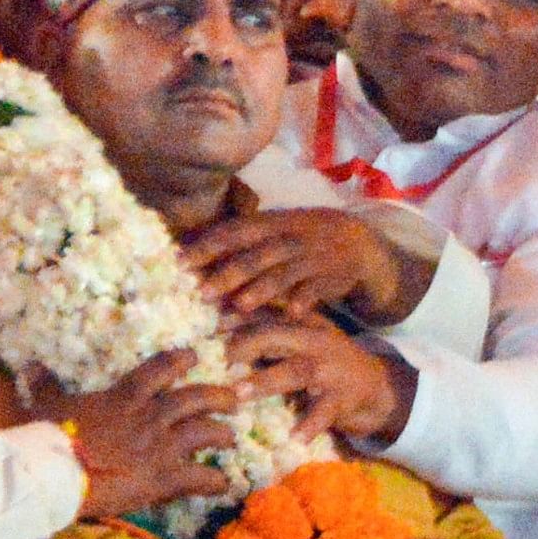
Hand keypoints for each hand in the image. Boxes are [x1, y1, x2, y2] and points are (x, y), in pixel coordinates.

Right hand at [34, 350, 246, 521]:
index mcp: (125, 396)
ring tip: (231, 437)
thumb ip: (46, 385)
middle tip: (233, 398)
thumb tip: (31, 365)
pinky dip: (215, 481)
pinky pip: (200, 478)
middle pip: (196, 398)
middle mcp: (151, 416)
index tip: (195, 357)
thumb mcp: (46, 404)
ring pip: (206, 432)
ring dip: (223, 434)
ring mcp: (161, 447)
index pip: (161, 368)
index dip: (181, 360)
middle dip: (219, 396)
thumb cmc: (49, 436)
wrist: (56, 471)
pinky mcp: (164, 478)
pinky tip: (224, 484)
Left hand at [183, 207, 422, 323]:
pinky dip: (305, 301)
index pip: (234, 232)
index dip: (207, 246)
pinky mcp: (331, 278)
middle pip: (255, 256)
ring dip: (261, 290)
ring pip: (283, 274)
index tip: (179, 263)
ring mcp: (312, 258)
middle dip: (228, 274)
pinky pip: (316, 290)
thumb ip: (241, 243)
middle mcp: (290, 238)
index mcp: (271, 223)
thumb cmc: (302, 239)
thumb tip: (192, 254)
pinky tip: (292, 314)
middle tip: (202, 293)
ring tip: (240, 306)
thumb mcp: (276, 230)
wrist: (358, 242)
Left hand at [226, 315, 413, 443]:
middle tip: (219, 360)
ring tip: (239, 394)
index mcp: (301, 324)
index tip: (208, 329)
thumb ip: (270, 335)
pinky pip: (324, 411)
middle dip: (246, 345)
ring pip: (295, 370)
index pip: (264, 314)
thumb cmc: (328, 365)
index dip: (235, 319)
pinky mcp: (343, 398)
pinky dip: (310, 424)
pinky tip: (294, 438)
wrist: (378, 388)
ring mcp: (330, 369)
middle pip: (276, 335)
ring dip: (265, 381)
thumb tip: (219, 328)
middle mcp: (314, 340)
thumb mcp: (303, 342)